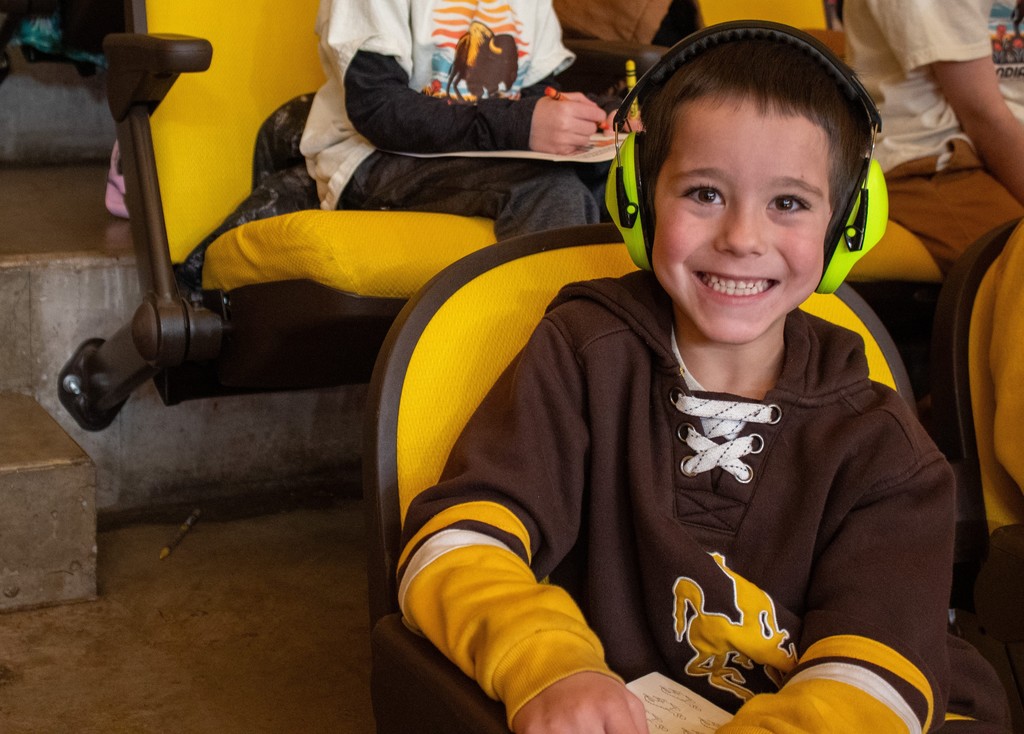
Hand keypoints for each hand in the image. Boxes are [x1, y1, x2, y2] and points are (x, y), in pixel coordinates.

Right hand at [511, 671, 648, 733]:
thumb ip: (640, 731)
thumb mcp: (625, 701)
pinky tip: (562, 732)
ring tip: (579, 730)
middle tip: (597, 730)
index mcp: (610, 706)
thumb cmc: (593, 690)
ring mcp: (555, 726)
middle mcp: (583, 716)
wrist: (549, 665)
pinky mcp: (533, 732)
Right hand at [530, 92, 608, 154]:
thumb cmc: (543, 110)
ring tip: (571, 130)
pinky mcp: (560, 151)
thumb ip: (581, 100)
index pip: (596, 114)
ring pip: (586, 140)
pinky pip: (577, 148)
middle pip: (592, 128)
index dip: (598, 115)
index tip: (595, 116)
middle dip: (589, 125)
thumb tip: (597, 110)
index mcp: (566, 108)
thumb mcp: (560, 98)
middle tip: (580, 122)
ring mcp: (563, 140)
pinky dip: (574, 144)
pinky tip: (566, 138)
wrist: (523, 126)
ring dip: (582, 135)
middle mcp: (565, 125)